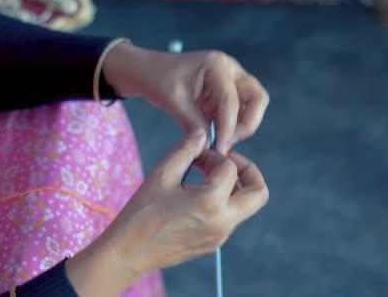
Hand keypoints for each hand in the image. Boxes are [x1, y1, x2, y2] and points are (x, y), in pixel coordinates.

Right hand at [65, 132, 268, 295]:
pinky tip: (197, 194)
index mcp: (211, 203)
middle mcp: (222, 222)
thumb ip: (186, 150)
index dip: (214, 155)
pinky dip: (223, 201)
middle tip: (227, 162)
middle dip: (249, 171)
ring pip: (245, 207)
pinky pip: (230, 218)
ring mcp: (220, 236)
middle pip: (259, 194)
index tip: (196, 155)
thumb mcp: (162, 175)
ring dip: (234, 187)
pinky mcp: (213, 243)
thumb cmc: (141, 214)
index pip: (229, 168)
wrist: (128, 252)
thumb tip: (201, 135)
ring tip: (206, 177)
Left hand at [104, 43, 269, 151]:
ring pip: (252, 106)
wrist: (148, 72)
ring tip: (219, 141)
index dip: (228, 127)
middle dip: (247, 123)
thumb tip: (210, 146)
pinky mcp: (226, 95)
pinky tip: (215, 139)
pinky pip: (238, 113)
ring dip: (241, 126)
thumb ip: (192, 123)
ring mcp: (231, 81)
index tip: (220, 148)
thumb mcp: (172, 100)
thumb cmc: (157, 79)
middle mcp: (230, 70)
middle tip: (227, 142)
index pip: (231, 100)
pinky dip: (231, 127)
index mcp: (217, 64)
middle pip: (257, 98)